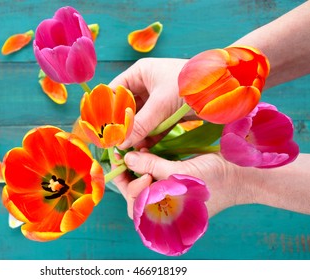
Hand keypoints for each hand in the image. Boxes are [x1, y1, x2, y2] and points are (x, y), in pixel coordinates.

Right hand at [109, 58, 191, 148]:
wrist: (224, 87)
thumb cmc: (190, 84)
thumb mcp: (161, 103)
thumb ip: (141, 124)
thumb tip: (121, 143)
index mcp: (139, 73)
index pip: (114, 92)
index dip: (106, 111)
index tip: (101, 130)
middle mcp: (145, 85)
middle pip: (126, 108)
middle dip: (121, 126)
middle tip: (114, 144)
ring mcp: (157, 99)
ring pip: (140, 119)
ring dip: (135, 134)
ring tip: (128, 150)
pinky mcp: (168, 112)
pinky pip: (153, 125)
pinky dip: (149, 137)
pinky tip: (144, 149)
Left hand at [113, 150, 252, 218]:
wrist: (245, 175)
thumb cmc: (218, 179)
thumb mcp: (182, 173)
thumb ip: (153, 166)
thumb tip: (128, 158)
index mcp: (168, 214)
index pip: (136, 206)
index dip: (131, 185)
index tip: (135, 166)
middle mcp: (167, 208)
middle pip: (136, 196)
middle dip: (128, 176)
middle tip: (124, 156)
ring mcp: (171, 196)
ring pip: (144, 185)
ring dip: (137, 169)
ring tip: (136, 152)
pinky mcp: (176, 183)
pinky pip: (156, 176)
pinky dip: (148, 164)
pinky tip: (147, 151)